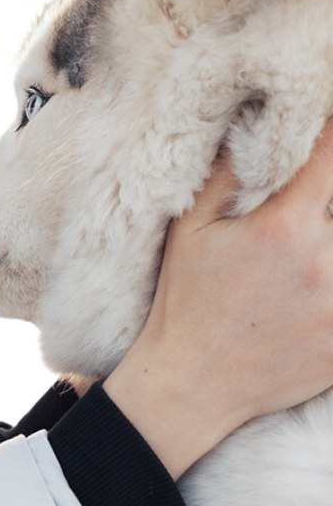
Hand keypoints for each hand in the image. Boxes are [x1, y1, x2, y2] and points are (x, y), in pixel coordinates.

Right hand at [104, 114, 332, 480]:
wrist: (194, 381)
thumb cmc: (186, 299)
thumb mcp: (189, 229)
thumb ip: (225, 174)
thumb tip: (251, 128)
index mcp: (283, 229)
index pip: (330, 159)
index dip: (331, 132)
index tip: (326, 124)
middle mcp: (325, 263)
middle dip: (332, 197)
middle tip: (315, 205)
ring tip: (313, 243)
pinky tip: (314, 285)